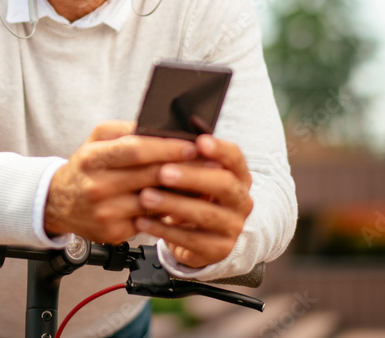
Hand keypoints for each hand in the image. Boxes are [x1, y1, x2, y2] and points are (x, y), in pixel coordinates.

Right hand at [44, 121, 195, 243]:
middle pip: (149, 176)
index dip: (167, 148)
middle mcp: (97, 187)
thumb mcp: (96, 141)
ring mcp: (105, 213)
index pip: (136, 150)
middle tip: (209, 163)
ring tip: (202, 183)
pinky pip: (149, 220)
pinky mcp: (114, 233)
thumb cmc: (85, 167)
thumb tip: (159, 128)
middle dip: (183, 169)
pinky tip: (182, 203)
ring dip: (181, 193)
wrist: (58, 203)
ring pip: (154, 201)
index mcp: (93, 158)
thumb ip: (124, 130)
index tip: (192, 146)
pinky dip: (168, 212)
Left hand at [134, 134, 252, 267]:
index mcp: (237, 176)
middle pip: (224, 185)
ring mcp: (232, 227)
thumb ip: (187, 158)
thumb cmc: (193, 197)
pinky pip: (190, 240)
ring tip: (145, 197)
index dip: (219, 149)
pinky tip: (143, 222)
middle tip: (163, 172)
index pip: (235, 158)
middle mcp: (241, 201)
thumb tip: (165, 134)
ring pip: (206, 214)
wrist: (202, 238)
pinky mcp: (218, 250)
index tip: (199, 141)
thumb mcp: (194, 177)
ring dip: (173, 204)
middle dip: (192, 177)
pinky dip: (163, 230)